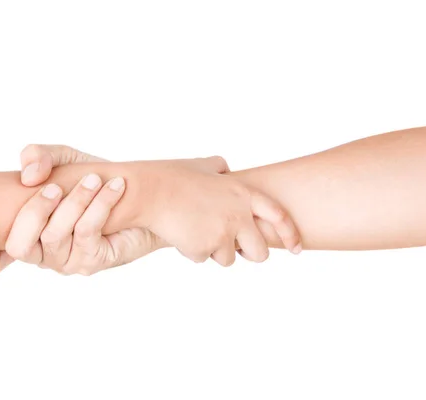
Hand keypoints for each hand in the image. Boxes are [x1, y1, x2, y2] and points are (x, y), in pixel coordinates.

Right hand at [0, 145, 165, 276]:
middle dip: (33, 214)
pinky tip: (113, 187)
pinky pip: (87, 233)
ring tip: (93, 179)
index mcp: (25, 234)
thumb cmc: (91, 179)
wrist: (137, 196)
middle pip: (19, 248)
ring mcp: (66, 261)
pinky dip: (98, 205)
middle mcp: (41, 253)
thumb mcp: (63, 159)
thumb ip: (39, 157)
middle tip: (54, 188)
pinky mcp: (92, 261)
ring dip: (73, 203)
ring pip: (55, 237)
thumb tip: (28, 177)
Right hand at [137, 160, 301, 265]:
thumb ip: (221, 169)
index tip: (296, 248)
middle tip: (232, 246)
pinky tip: (181, 233)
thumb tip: (227, 170)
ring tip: (194, 229)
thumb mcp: (203, 165)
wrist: (150, 191)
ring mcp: (224, 234)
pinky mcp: (206, 248)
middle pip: (260, 253)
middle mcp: (239, 215)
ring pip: (228, 259)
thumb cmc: (172, 176)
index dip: (290, 234)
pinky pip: (202, 258)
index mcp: (243, 194)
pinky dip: (192, 250)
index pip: (279, 216)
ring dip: (213, 250)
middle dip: (246, 253)